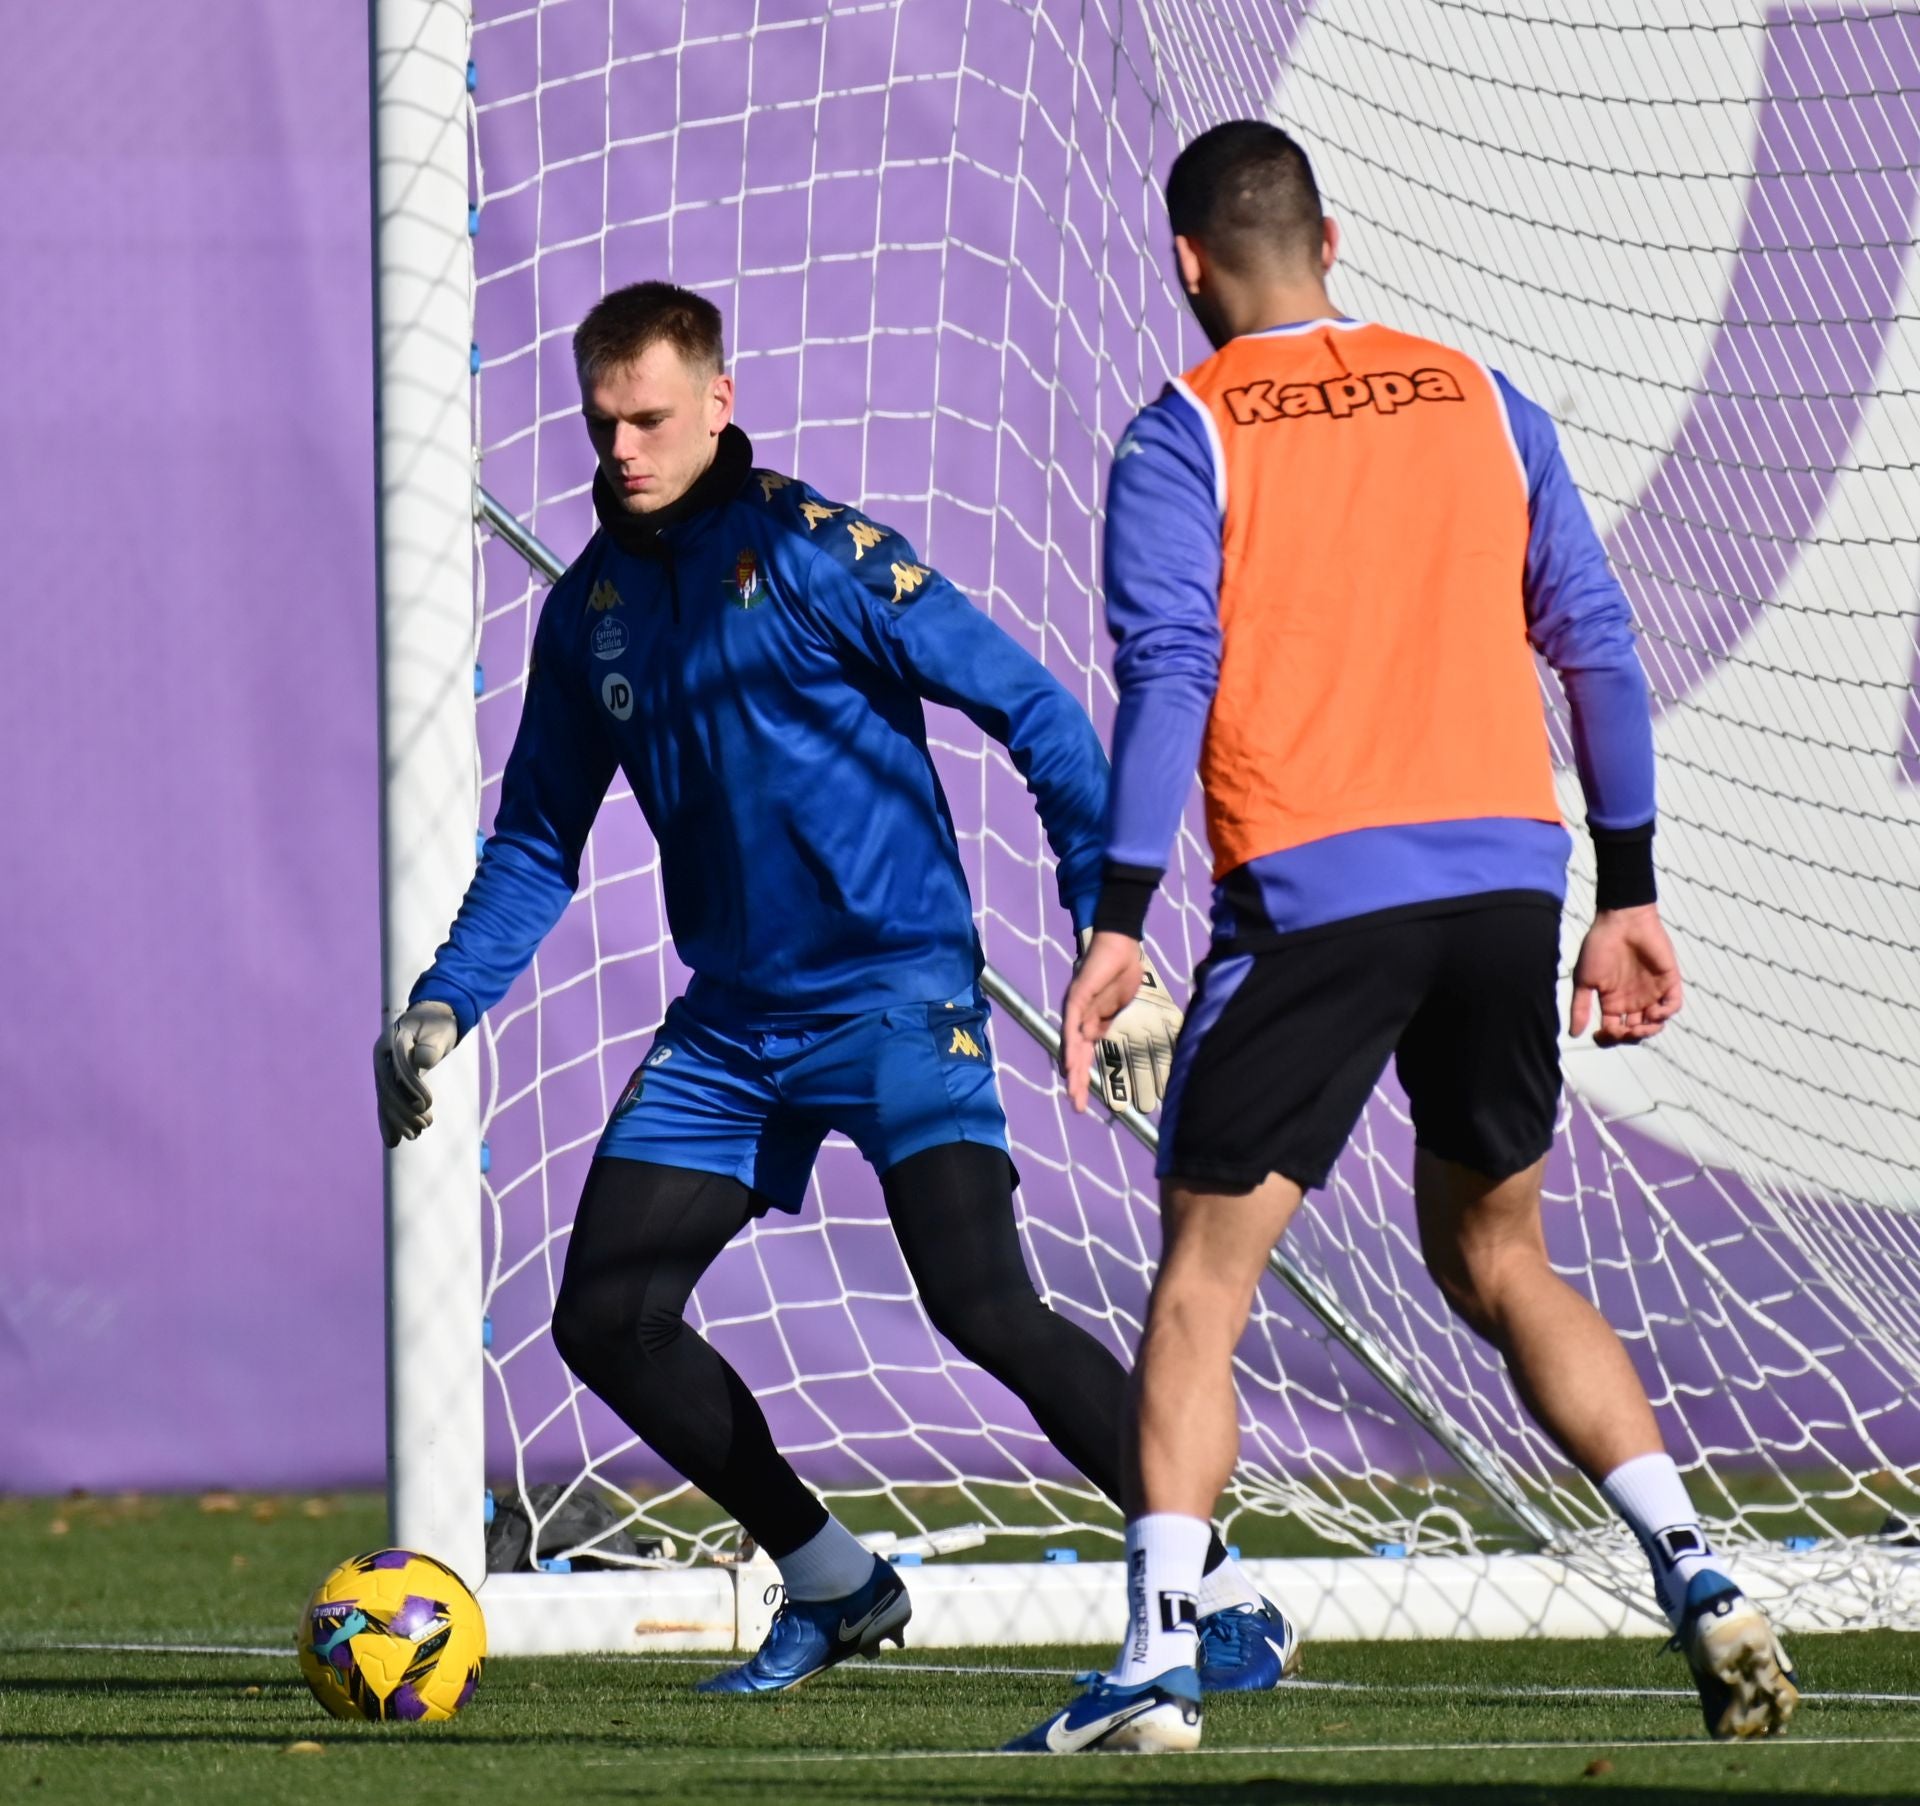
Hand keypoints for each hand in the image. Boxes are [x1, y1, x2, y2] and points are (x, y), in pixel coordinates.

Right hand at [374, 1001, 459, 1145]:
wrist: (432, 1018)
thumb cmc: (439, 1023)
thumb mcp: (439, 1029)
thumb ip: (431, 1045)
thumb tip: (422, 1061)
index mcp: (392, 1041)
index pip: (399, 1067)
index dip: (411, 1087)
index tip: (426, 1104)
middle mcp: (383, 1056)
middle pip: (389, 1087)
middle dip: (404, 1110)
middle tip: (424, 1127)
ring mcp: (384, 1068)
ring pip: (387, 1098)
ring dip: (399, 1120)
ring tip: (415, 1136)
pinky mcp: (390, 1079)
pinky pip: (388, 1101)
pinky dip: (391, 1121)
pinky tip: (393, 1142)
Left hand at [1063, 931, 1183, 1114]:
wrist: (1121, 945)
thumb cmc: (1120, 972)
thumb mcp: (1115, 1005)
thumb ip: (1104, 1021)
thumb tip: (1093, 1038)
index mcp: (1089, 1021)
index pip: (1084, 1054)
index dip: (1082, 1076)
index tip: (1084, 1100)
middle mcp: (1078, 1016)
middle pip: (1075, 1054)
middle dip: (1076, 1081)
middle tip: (1077, 1106)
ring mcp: (1076, 1006)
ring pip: (1071, 1042)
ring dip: (1072, 1067)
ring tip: (1073, 1089)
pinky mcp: (1078, 995)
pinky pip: (1074, 1022)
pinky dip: (1073, 1042)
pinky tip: (1073, 1059)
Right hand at [1569, 905, 1682, 1046]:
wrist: (1620, 921)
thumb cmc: (1599, 947)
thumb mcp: (1584, 980)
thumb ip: (1580, 1007)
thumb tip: (1573, 1034)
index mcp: (1613, 1001)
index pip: (1614, 1030)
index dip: (1608, 1038)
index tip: (1599, 1034)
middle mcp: (1633, 1000)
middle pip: (1636, 1031)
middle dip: (1629, 1037)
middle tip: (1622, 1031)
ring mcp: (1652, 992)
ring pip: (1656, 1023)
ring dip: (1649, 1031)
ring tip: (1639, 1027)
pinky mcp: (1668, 982)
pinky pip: (1673, 1005)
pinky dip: (1665, 1014)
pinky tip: (1653, 1013)